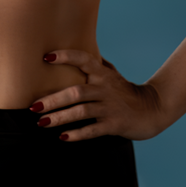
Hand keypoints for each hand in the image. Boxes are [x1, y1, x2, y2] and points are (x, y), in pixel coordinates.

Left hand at [29, 49, 164, 141]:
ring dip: (60, 117)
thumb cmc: (126, 91)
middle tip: (33, 106)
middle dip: (53, 100)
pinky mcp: (115, 124)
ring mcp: (110, 107)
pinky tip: (62, 137)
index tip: (46, 57)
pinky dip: (78, 134)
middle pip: (76, 92)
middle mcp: (105, 88)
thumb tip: (79, 49)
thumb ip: (96, 64)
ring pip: (82, 111)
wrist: (152, 110)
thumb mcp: (112, 74)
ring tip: (41, 123)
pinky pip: (93, 130)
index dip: (66, 57)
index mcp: (103, 73)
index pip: (83, 59)